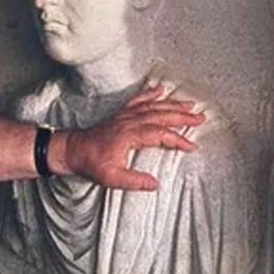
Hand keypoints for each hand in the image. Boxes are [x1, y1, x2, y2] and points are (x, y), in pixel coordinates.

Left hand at [50, 84, 204, 189]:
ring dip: (173, 105)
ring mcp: (125, 115)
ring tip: (190, 104)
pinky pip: (139, 100)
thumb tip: (155, 184)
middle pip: (162, 115)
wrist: (73, 150)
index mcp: (130, 134)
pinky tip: (160, 89)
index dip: (178, 140)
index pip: (160, 134)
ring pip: (154, 106)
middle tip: (200, 117)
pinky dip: (151, 94)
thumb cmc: (91, 163)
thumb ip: (134, 181)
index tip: (192, 146)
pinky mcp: (121, 114)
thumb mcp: (112, 178)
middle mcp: (130, 121)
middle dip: (183, 116)